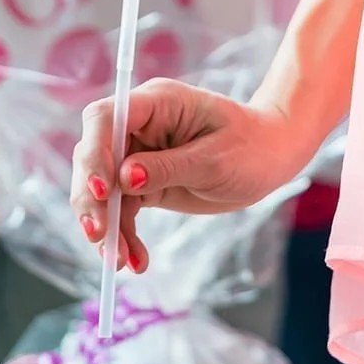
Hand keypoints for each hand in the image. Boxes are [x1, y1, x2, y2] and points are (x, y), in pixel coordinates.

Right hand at [70, 79, 315, 272]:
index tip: (103, 191)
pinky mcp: (143, 181)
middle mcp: (139, 126)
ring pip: (102, 189)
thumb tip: (124, 179)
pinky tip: (135, 261)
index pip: (105, 118)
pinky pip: (122, 208)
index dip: (96, 153)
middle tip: (100, 236)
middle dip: (92, 199)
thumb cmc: (251, 147)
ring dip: (106, 226)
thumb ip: (168, 168)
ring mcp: (138, 153)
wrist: (270, 157)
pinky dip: (123, 235)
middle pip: (94, 156)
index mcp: (157, 103)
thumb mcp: (214, 160)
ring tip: (119, 261)